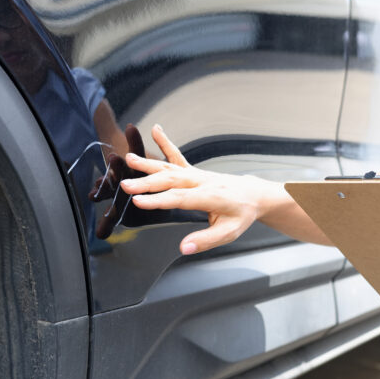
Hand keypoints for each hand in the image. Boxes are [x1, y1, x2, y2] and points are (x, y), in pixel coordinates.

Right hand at [120, 124, 263, 254]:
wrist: (253, 195)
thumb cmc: (241, 214)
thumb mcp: (229, 233)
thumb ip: (205, 240)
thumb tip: (184, 247)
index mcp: (210, 197)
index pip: (180, 198)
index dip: (158, 200)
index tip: (138, 202)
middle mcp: (201, 181)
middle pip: (170, 181)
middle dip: (146, 183)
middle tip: (126, 186)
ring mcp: (196, 174)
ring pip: (169, 168)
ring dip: (148, 164)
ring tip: (129, 159)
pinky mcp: (193, 171)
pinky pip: (177, 156)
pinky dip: (165, 143)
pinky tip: (156, 131)